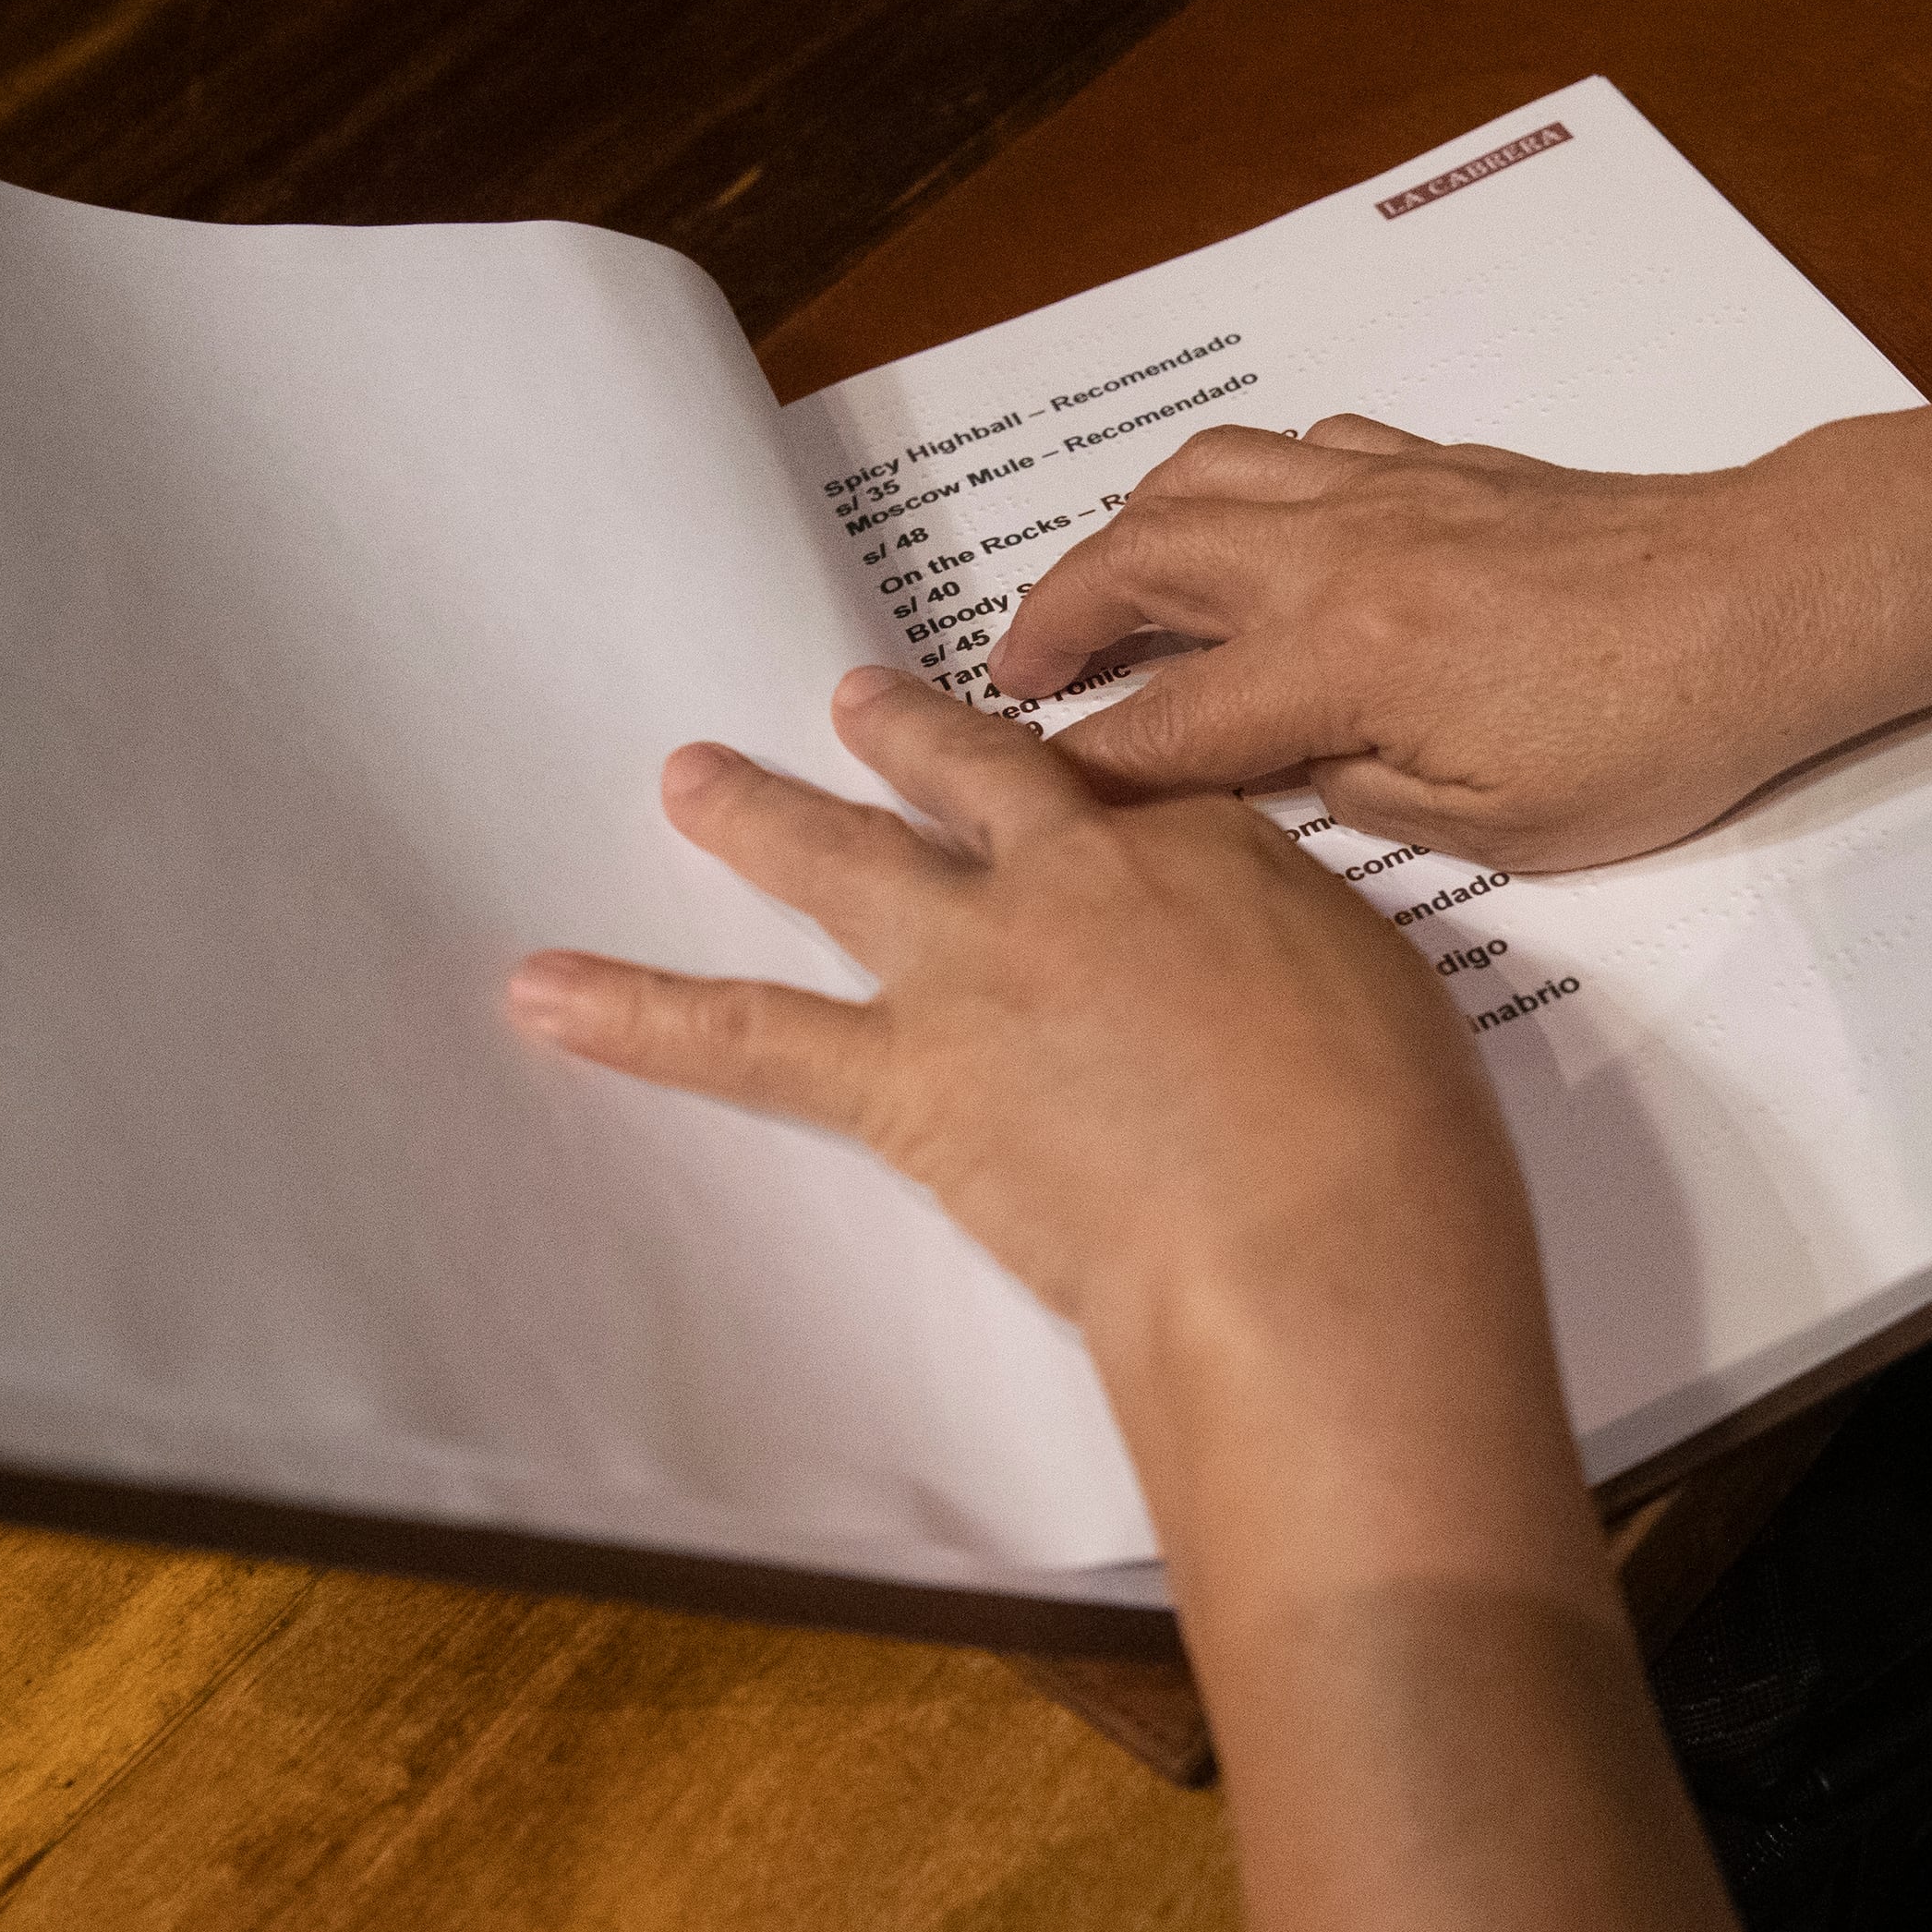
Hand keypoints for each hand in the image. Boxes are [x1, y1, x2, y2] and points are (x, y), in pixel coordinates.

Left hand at [505, 669, 1548, 1397]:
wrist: (1309, 1233)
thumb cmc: (1390, 1139)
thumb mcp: (1387, 1002)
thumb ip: (1300, 967)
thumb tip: (1259, 989)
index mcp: (1204, 849)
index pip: (1123, 804)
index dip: (1089, 802)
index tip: (1066, 792)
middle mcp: (1072, 879)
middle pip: (971, 783)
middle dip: (906, 738)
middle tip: (851, 698)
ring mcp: (976, 969)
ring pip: (840, 865)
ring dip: (756, 816)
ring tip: (686, 778)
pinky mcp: (905, 1078)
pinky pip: (741, 1039)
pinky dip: (634, 1014)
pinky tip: (541, 994)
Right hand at [986, 414, 1902, 870]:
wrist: (1771, 602)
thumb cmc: (1659, 726)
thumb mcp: (1503, 826)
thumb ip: (1366, 804)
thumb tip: (1290, 780)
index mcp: (1345, 662)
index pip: (1165, 723)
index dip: (1084, 768)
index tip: (1023, 795)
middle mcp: (1340, 557)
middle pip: (1142, 563)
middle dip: (1055, 618)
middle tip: (1010, 672)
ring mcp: (1388, 495)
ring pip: (1204, 478)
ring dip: (1126, 530)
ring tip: (1098, 588)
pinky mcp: (1443, 469)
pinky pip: (1299, 450)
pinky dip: (1239, 481)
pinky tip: (1244, 523)